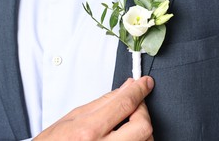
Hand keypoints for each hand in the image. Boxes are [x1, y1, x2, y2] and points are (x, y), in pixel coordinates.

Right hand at [34, 76, 153, 140]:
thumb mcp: (73, 117)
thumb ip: (103, 102)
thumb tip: (125, 88)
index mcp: (88, 131)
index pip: (123, 104)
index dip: (138, 90)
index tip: (145, 83)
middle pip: (142, 126)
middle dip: (143, 110)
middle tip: (136, 104)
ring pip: (145, 140)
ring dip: (141, 127)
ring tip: (127, 122)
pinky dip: (138, 139)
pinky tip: (127, 134)